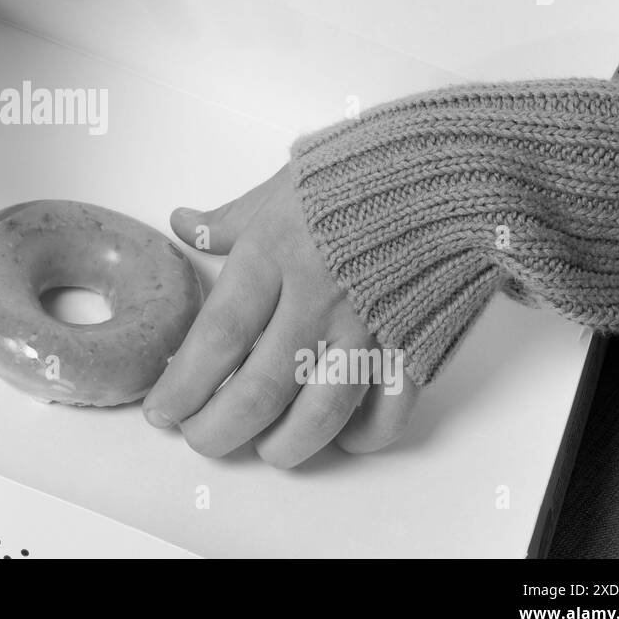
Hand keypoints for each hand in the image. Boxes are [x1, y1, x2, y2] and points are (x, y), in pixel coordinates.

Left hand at [143, 166, 419, 466]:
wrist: (456, 167)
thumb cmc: (362, 171)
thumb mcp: (283, 186)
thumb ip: (230, 219)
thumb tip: (181, 223)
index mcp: (274, 254)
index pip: (218, 337)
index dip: (185, 385)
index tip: (162, 411)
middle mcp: (317, 297)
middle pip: (259, 389)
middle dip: (219, 429)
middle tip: (199, 440)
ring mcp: (371, 326)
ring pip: (320, 413)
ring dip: (285, 446)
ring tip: (264, 450)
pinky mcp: (417, 344)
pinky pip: (387, 410)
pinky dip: (361, 436)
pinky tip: (339, 438)